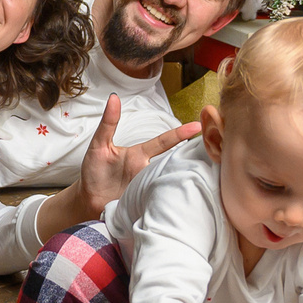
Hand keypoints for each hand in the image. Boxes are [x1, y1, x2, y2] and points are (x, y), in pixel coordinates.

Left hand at [75, 95, 199, 214]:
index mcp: (140, 155)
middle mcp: (148, 170)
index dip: (180, 134)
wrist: (88, 200)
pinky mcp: (145, 204)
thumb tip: (114, 98)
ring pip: (171, 183)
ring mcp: (148, 188)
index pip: (164, 142)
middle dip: (193, 159)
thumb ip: (108, 123)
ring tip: (205, 177)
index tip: (198, 125)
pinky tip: (180, 204)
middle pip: (174, 163)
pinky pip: (160, 202)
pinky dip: (169, 203)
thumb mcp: (99, 145)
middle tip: (215, 152)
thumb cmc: (94, 171)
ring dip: (183, 182)